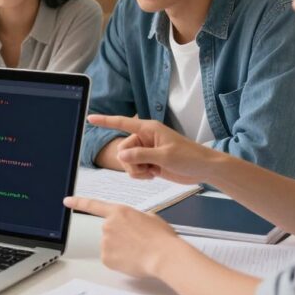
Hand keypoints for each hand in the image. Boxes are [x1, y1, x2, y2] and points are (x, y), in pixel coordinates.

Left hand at [64, 196, 179, 277]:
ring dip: (121, 248)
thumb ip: (134, 218)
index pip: (93, 205)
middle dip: (120, 236)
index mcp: (119, 211)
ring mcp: (105, 242)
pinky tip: (133, 259)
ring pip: (110, 245)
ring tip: (138, 251)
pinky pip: (111, 258)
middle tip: (137, 242)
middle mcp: (108, 225)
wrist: (164, 256)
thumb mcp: (149, 218)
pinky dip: (120, 260)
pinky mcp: (106, 258)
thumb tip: (132, 224)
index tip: (67, 201)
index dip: (78, 202)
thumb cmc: (161, 238)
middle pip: (109, 231)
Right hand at [88, 114, 217, 184]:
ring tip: (152, 171)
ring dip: (136, 170)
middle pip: (123, 149)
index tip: (90, 118)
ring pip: (127, 162)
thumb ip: (141, 155)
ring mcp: (146, 151)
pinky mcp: (149, 162)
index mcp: (148, 129)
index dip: (105, 121)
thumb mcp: (165, 156)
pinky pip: (134, 169)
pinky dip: (141, 175)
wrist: (203, 169)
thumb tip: (122, 155)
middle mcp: (145, 138)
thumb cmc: (189, 157)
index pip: (122, 123)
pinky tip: (154, 174)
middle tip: (147, 167)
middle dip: (131, 162)